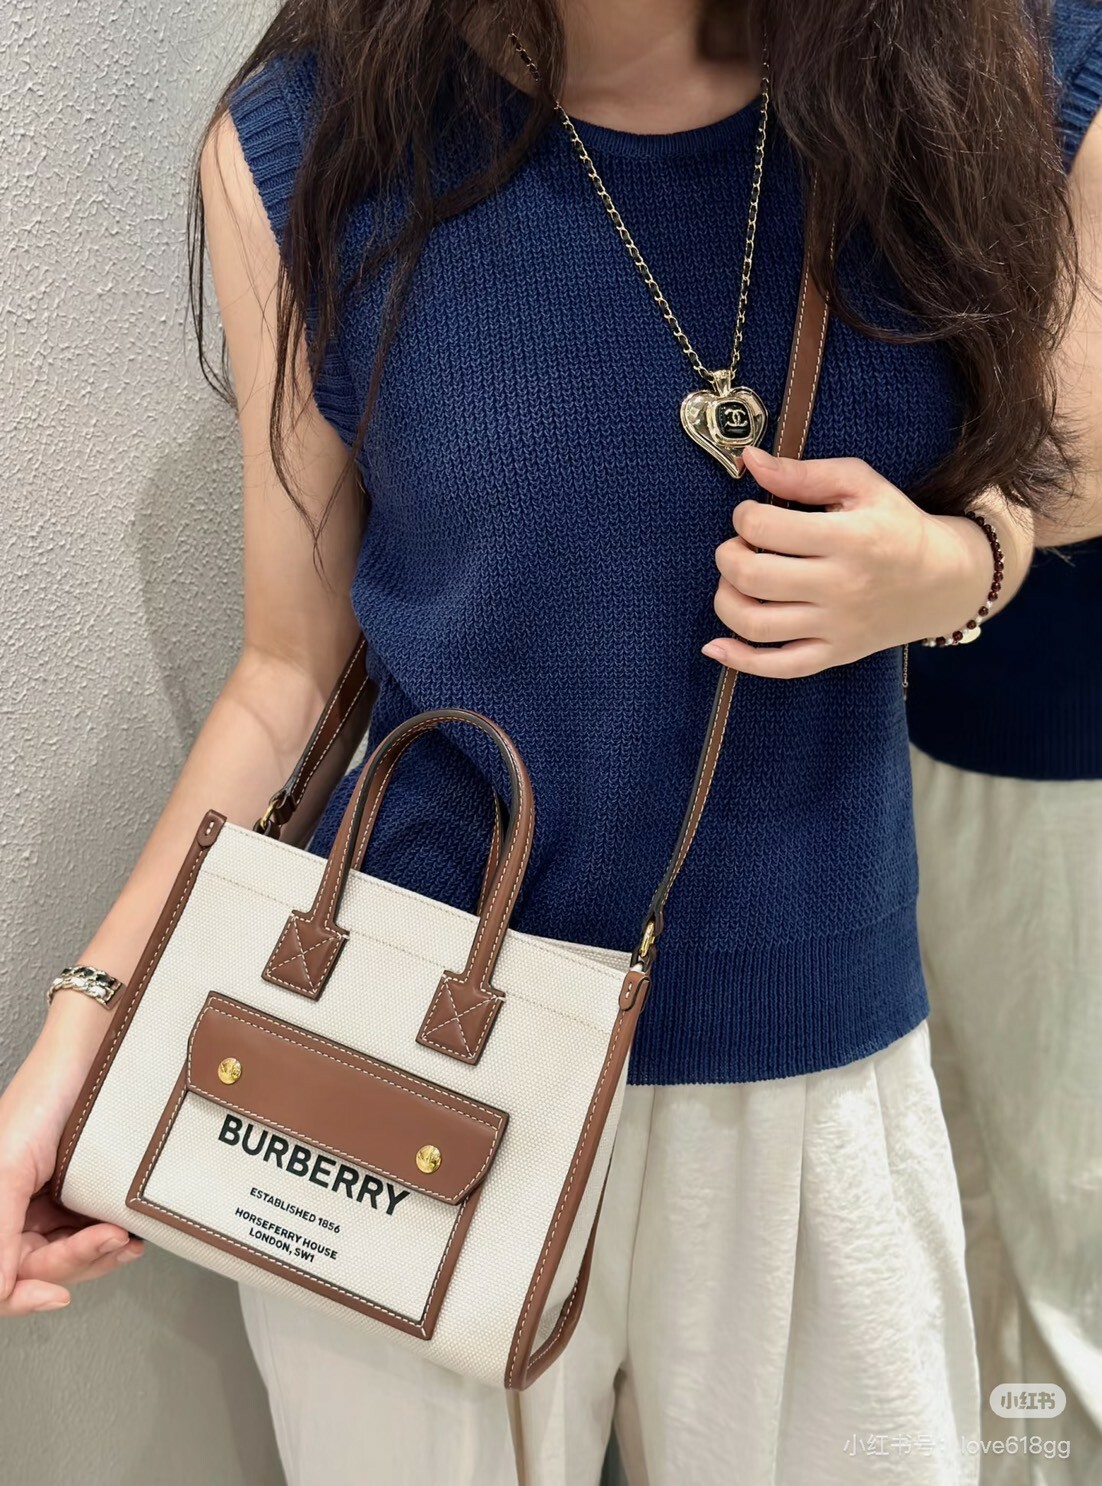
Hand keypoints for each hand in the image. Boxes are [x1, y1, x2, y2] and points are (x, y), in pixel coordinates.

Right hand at [0, 1012, 142, 1315]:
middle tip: (108, 1239)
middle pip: (38, 1273)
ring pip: (72, 1261)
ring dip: (98, 1256)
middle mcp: (16, 1213)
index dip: (21, 1296)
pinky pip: (97, 1236)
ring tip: (123, 1237)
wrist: (95, 1051)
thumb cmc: (43, 1096)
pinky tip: (128, 1234)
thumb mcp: (7, 1165)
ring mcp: (53, 1207)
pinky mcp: (88, 1196)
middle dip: (75, 1263)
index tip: (54, 1295)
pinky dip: (112, 1241)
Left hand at [701, 444, 999, 678]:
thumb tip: (750, 461)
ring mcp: (836, 626)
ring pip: (755, 624)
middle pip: (752, 576)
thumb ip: (803, 474)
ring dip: (726, 600)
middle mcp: (841, 586)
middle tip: (739, 547)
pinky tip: (717, 645)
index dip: (744, 517)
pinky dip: (739, 660)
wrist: (945, 580)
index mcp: (849, 538)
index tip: (752, 515)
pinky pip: (778, 668)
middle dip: (728, 556)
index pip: (765, 529)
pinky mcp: (835, 654)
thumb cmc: (896, 525)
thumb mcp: (861, 484)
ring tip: (735, 582)